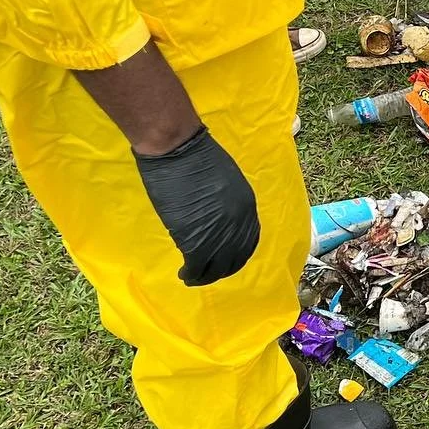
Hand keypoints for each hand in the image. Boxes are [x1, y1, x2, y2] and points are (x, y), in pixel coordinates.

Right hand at [135, 126, 260, 286]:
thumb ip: (226, 203)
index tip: (225, 259)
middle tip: (208, 273)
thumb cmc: (197, 157)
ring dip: (205, 276)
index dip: (237, 254)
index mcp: (247, 208)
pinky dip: (191, 274)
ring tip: (192, 277)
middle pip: (235, 258)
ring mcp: (218, 234)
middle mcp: (238, 225)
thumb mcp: (226, 181)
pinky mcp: (195, 240)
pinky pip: (197, 266)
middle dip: (222, 269)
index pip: (248, 241)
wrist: (179, 151)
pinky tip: (184, 274)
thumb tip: (217, 217)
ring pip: (216, 267)